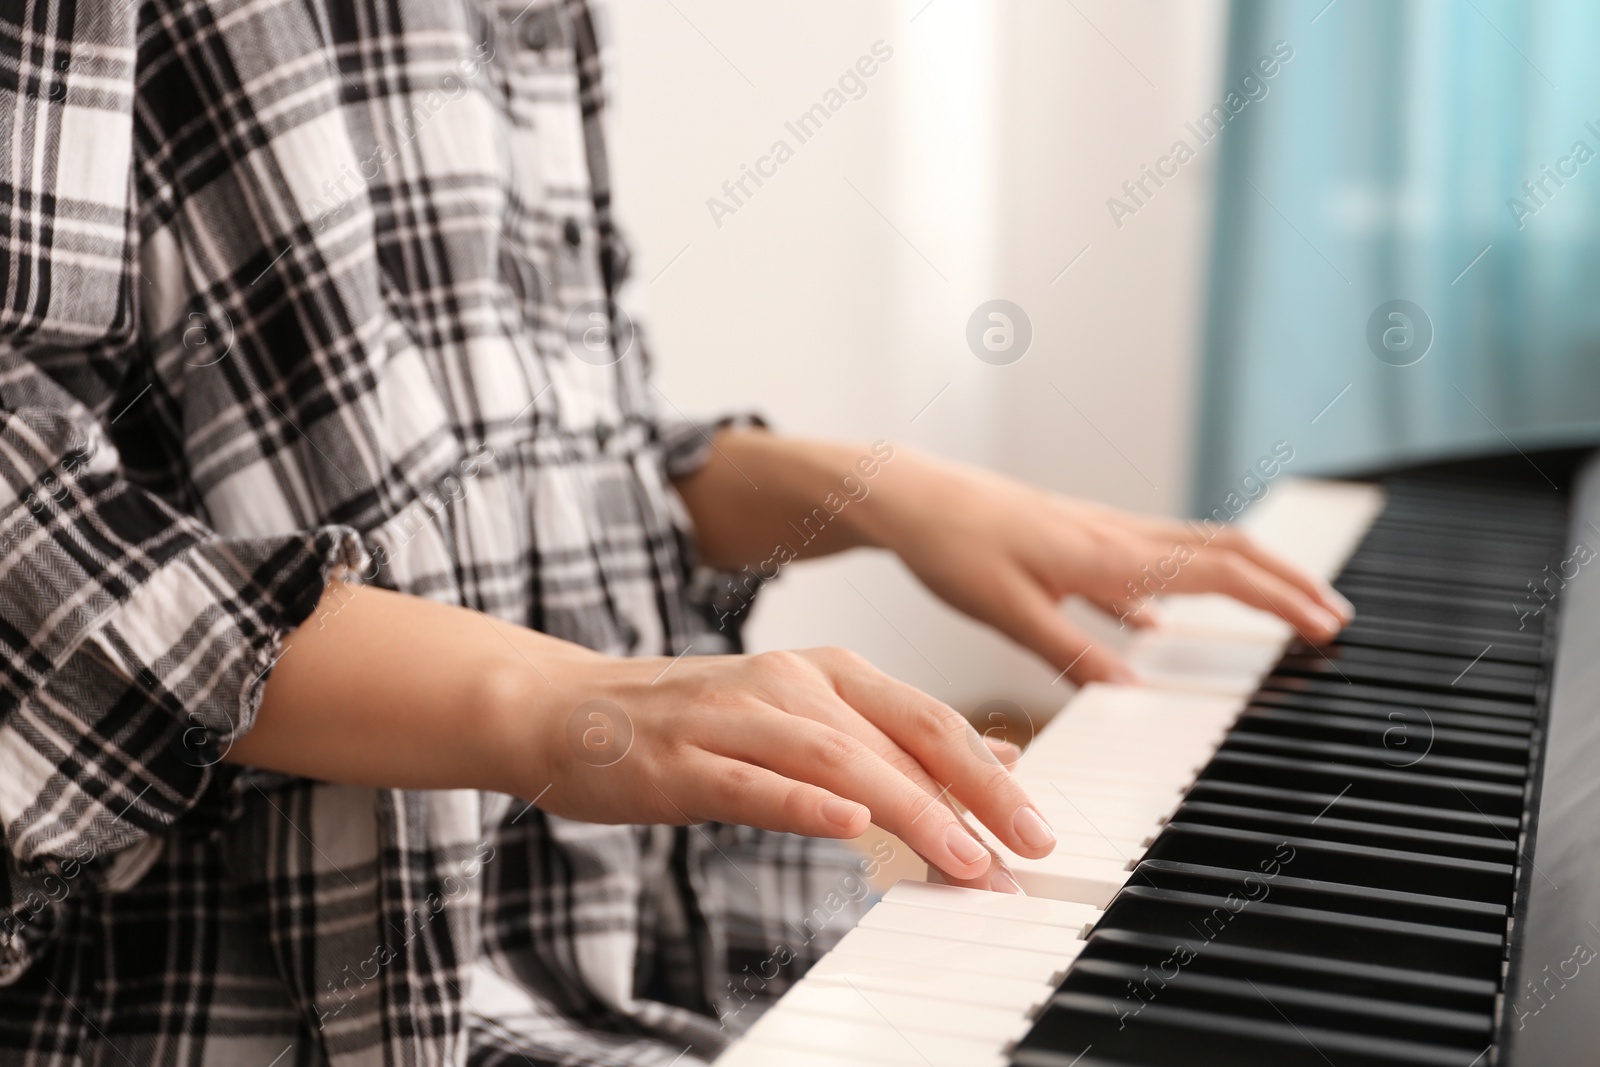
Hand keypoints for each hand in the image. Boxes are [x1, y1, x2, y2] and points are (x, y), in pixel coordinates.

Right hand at [506, 645, 1053, 888]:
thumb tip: (994, 760)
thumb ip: (889, 741)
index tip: (1036, 827)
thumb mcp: (800, 720)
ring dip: (908, 809)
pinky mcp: (683, 759)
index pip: (924, 718)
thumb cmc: (690, 724)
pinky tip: (848, 826)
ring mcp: (733, 717)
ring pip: (838, 759)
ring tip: (960, 857)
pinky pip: (752, 781)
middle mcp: (788, 683)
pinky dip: (804, 803)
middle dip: (971, 793)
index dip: (987, 771)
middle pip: (896, 735)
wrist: (567, 709)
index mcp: (824, 672)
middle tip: (1024, 847)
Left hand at [858, 452, 1354, 684]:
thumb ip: (1073, 653)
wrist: (912, 495)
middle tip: (1332, 618)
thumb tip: (1136, 690)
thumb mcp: (1008, 613)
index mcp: (1108, 553)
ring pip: (1195, 549)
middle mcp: (1116, 535)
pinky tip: (1162, 620)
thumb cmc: (953, 547)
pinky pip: (1148, 559)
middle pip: (1227, 550)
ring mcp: (1100, 532)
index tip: (1325, 627)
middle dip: (1286, 581)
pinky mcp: (1077, 537)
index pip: (1219, 570)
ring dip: (1245, 578)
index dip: (1278, 598)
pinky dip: (1179, 584)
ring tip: (1278, 613)